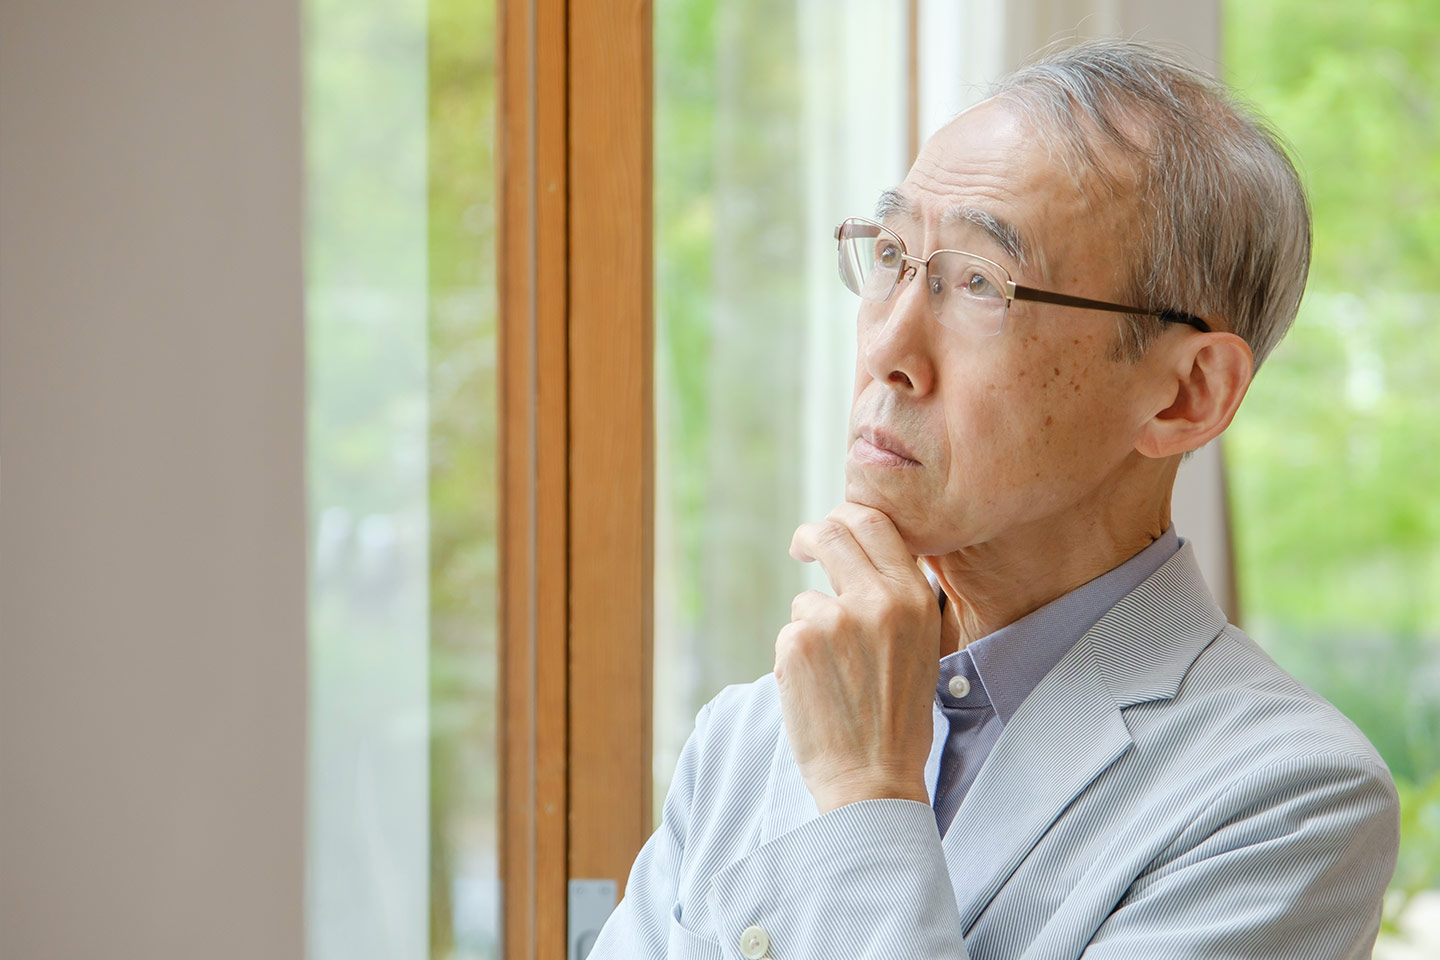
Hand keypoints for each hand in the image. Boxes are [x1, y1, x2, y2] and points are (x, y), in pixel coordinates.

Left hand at [777, 502, 940, 812]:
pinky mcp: (797, 643)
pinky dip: (796, 657)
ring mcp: (834, 620)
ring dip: (811, 627)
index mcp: (915, 598)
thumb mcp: (921, 647)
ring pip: (806, 598)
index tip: (834, 528)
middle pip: (833, 533)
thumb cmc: (898, 718)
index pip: (877, 523)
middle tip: (801, 546)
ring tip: (834, 677)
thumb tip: (862, 557)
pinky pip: (789, 632)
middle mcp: (877, 600)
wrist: (873, 778)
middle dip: (812, 535)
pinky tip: (817, 691)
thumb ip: (896, 599)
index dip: (849, 517)